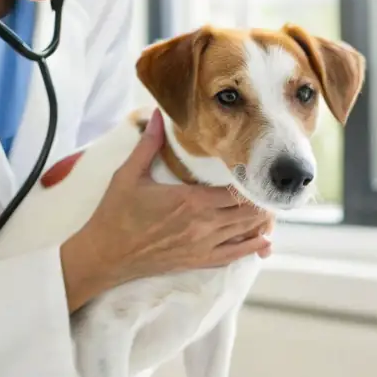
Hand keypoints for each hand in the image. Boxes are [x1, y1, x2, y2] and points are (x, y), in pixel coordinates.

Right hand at [61, 110, 272, 308]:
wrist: (105, 255)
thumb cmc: (116, 214)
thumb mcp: (129, 174)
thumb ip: (148, 144)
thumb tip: (158, 115)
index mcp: (190, 200)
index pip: (236, 191)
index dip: (251, 181)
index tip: (259, 170)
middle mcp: (203, 225)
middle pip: (248, 212)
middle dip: (262, 200)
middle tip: (272, 188)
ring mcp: (202, 246)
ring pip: (245, 233)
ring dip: (260, 222)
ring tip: (270, 208)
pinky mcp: (197, 262)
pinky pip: (233, 256)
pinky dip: (251, 248)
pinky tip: (264, 242)